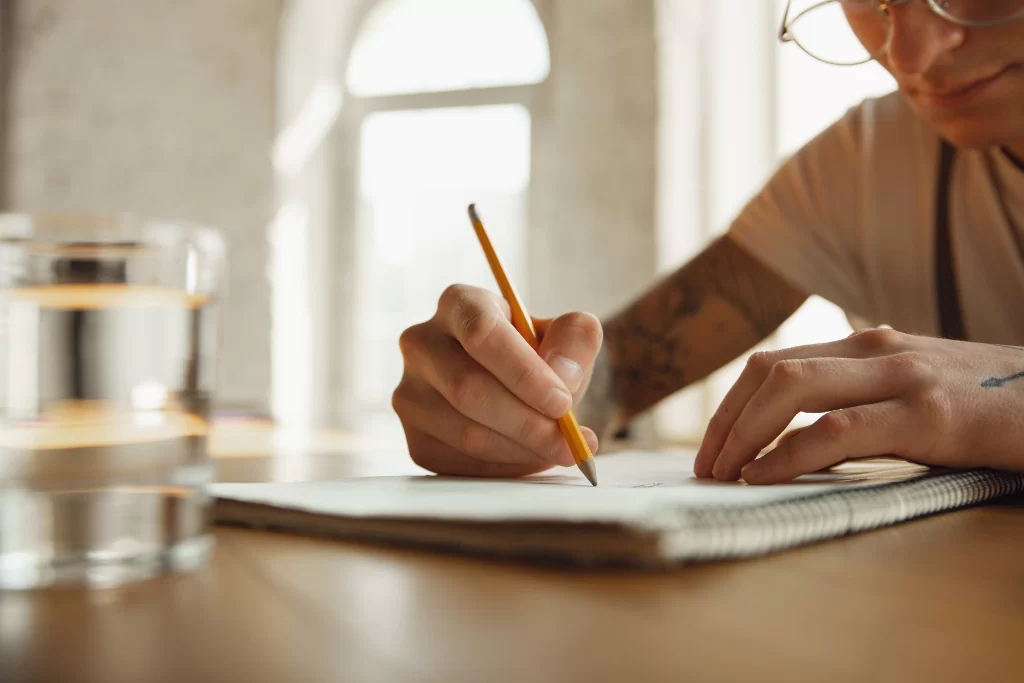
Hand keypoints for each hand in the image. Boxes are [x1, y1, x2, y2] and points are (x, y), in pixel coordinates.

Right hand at [393, 284, 602, 476]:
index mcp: (459, 304)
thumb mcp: (566, 337)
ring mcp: (410, 393)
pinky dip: (504, 468)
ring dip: (522, 449)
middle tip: (570, 442)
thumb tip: (562, 377)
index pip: (481, 333)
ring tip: (559, 450)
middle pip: (469, 388)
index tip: (563, 402)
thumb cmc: (540, 357)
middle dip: (528, 422)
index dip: (523, 372)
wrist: (518, 391)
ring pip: (466, 432)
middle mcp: (422, 343)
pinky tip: (530, 457)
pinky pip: (460, 462)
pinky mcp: (415, 438)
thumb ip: (576, 340)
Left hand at [694, 329, 1023, 483]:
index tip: (711, 448)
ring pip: (792, 388)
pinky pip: (838, 431)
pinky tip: (764, 476)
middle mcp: (875, 350)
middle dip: (725, 421)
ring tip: (723, 475)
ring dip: (743, 434)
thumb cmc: (987, 404)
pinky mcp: (927, 415)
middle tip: (705, 468)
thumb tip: (792, 439)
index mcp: (865, 345)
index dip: (729, 406)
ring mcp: (901, 377)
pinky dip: (788, 454)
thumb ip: (858, 399)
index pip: (772, 364)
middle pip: (769, 372)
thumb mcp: (913, 390)